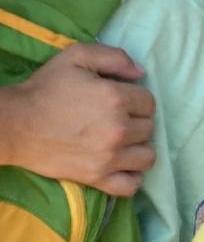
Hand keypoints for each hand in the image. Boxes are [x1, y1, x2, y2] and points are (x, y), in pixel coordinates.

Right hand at [4, 44, 155, 195]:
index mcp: (116, 98)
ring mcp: (108, 157)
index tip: (123, 100)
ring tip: (124, 142)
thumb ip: (115, 58)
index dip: (138, 99)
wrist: (15, 124)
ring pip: (147, 156)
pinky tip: (123, 165)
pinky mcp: (95, 178)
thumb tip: (141, 73)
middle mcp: (118, 129)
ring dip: (139, 148)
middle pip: (149, 128)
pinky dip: (132, 177)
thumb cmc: (46, 88)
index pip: (149, 102)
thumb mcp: (78, 56)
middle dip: (138, 121)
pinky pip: (131, 185)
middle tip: (119, 119)